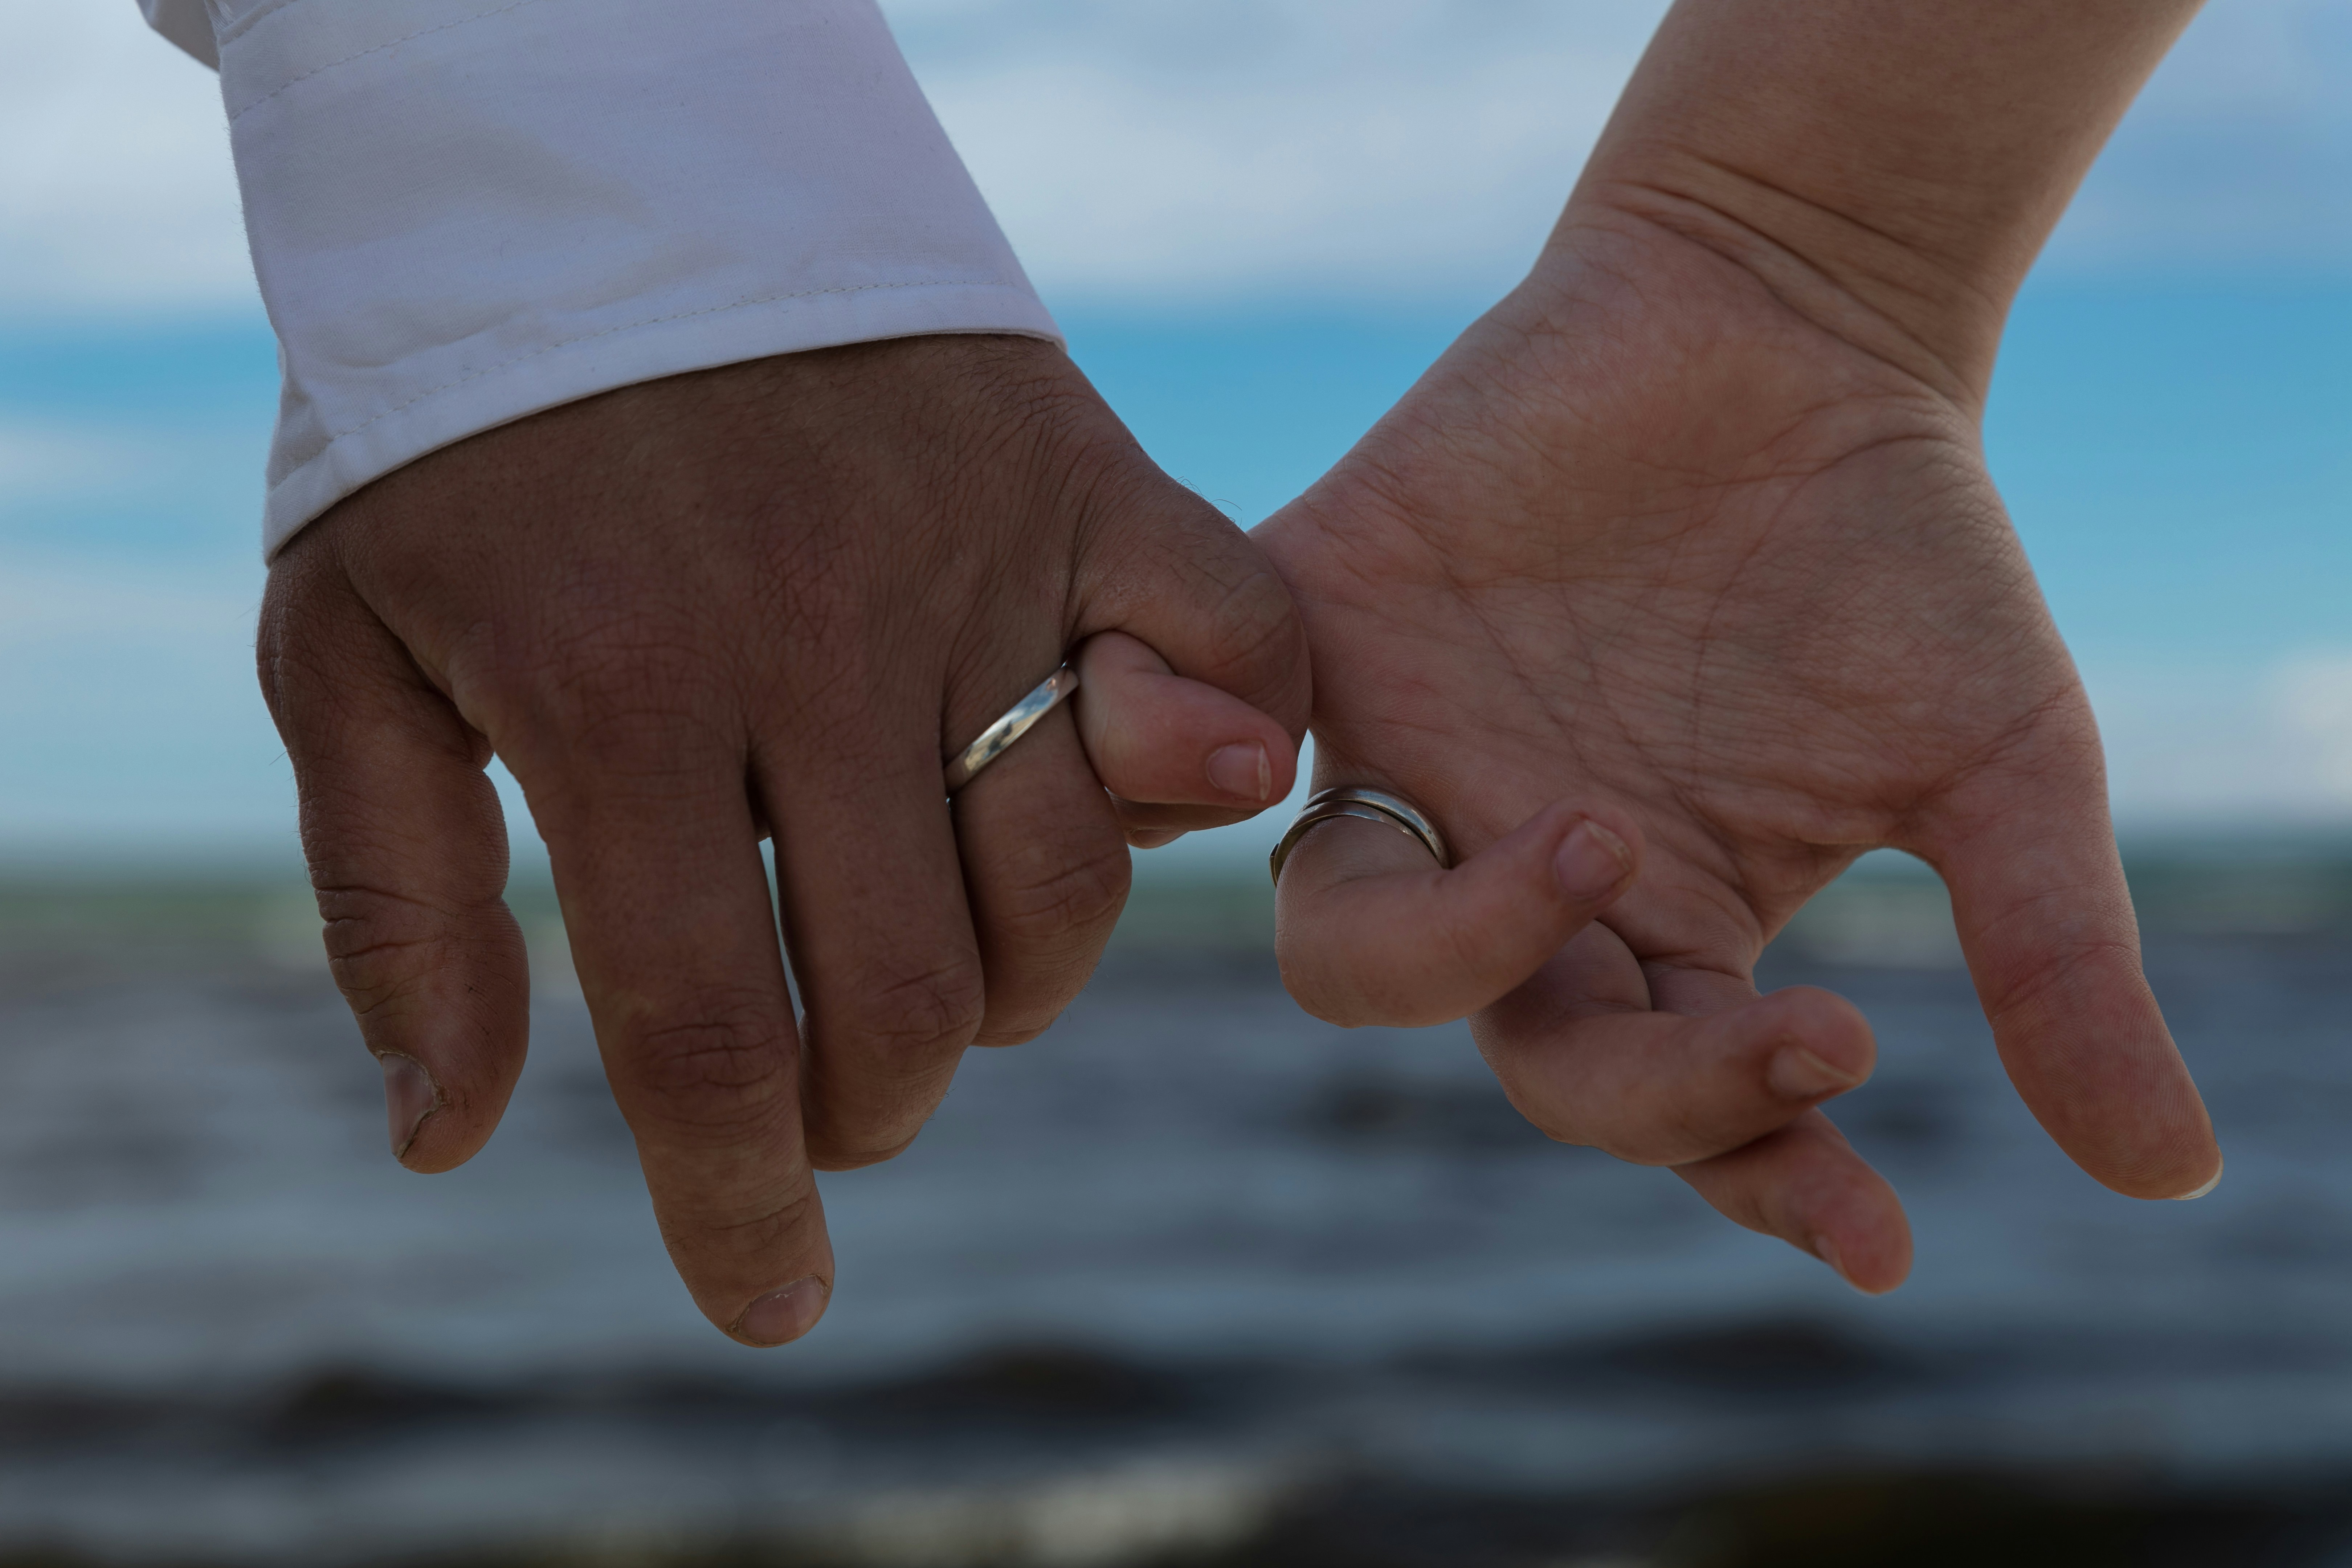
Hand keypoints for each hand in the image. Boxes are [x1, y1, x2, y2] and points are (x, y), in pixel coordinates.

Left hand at [258, 335, 1305, 1342]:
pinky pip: (1236, 644)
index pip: (705, 1033)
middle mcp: (813, 638)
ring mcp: (972, 552)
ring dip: (1011, 982)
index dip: (741, 1206)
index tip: (773, 1308)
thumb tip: (452, 1141)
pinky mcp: (1079, 471)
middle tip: (828, 1095)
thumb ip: (396, 902)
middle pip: (902, 990)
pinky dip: (1228, 746)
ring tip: (935, 950)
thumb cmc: (466, 438)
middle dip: (865, 1104)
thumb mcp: (348, 650)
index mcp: (617, 693)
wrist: (598, 172)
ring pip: (1065, 878)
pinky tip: (1143, 788)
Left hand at [1257, 219, 2217, 1292]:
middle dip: (1649, 1089)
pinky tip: (1267, 743)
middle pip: (1523, 1054)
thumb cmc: (1901, 549)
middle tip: (1794, 1029)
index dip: (1766, 1181)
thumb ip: (2055, 964)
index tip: (1877, 1242)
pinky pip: (1193, 734)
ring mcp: (1412, 761)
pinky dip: (1192, 750)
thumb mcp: (2000, 765)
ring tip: (1595, 842)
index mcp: (1669, 931)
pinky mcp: (1321, 627)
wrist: (1791, 329)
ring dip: (1448, 944)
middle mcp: (1522, 877)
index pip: (1688, 1111)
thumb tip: (2170, 1177)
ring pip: (1338, 942)